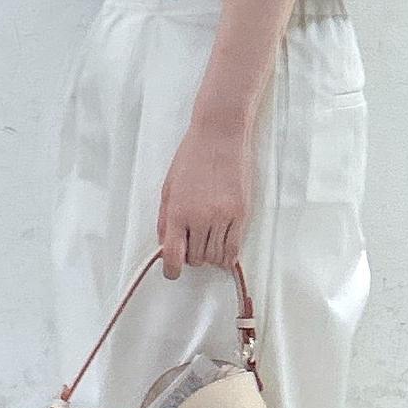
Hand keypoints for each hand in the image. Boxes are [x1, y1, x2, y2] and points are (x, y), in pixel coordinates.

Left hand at [157, 112, 253, 276]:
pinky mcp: (241, 214)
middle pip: (196, 258)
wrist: (220, 136)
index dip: (171, 270)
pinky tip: (223, 249)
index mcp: (178, 212)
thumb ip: (165, 219)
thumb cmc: (192, 157)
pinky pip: (234, 248)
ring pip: (215, 257)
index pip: (173, 256)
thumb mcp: (169, 187)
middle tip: (191, 244)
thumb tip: (165, 244)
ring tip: (207, 241)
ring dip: (209, 255)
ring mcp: (223, 217)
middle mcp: (200, 218)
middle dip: (191, 256)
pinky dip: (227, 255)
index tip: (173, 272)